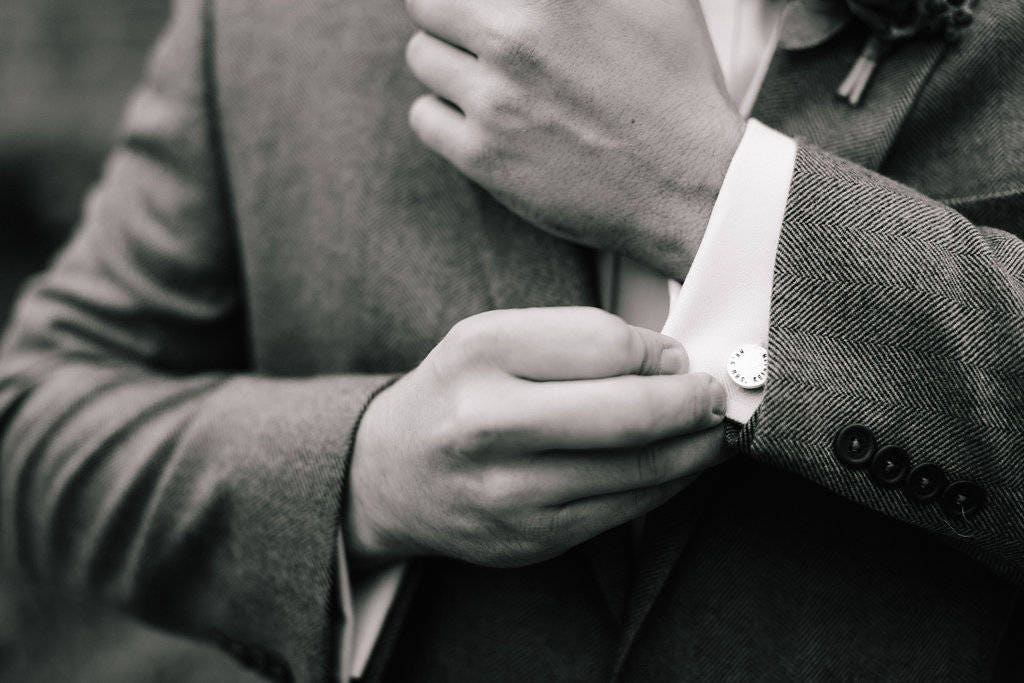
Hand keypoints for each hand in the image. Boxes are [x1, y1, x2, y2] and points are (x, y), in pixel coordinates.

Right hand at [346, 307, 728, 567]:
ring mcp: (508, 490)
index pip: (605, 344)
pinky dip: (667, 484)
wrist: (391, 476)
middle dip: (693, 402)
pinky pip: (624, 510)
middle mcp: (487, 423)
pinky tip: (679, 465)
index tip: (677, 356)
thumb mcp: (493, 337)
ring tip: (710, 429)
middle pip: (629, 411)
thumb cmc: (457, 394)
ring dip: (694, 448)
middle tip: (715, 395)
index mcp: (480, 353)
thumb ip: (576, 337)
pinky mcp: (530, 538)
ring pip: (638, 468)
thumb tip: (672, 362)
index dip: (659, 351)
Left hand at [403, 0, 744, 278]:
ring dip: (447, 63)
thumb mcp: (655, 0)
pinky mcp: (482, 157)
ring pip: (421, 58)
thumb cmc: (677, 88)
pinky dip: (443, 114)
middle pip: (426, 3)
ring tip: (488, 80)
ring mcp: (493, 100)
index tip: (478, 11)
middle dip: (449, 15)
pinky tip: (480, 119)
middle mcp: (514, 39)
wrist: (687, 185)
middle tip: (475, 33)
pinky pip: (423, 116)